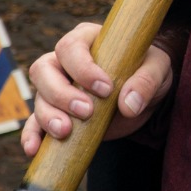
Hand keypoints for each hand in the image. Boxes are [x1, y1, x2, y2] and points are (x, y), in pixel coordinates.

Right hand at [20, 21, 172, 158]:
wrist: (146, 96)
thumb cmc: (148, 71)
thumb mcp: (158, 69)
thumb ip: (146, 81)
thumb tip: (129, 105)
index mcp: (87, 40)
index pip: (70, 47)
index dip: (82, 68)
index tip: (105, 88)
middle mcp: (64, 62)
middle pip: (43, 70)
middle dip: (61, 93)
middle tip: (86, 111)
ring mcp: (57, 88)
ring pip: (39, 97)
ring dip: (49, 116)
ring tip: (66, 132)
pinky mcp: (57, 114)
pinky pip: (35, 124)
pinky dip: (32, 136)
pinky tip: (34, 149)